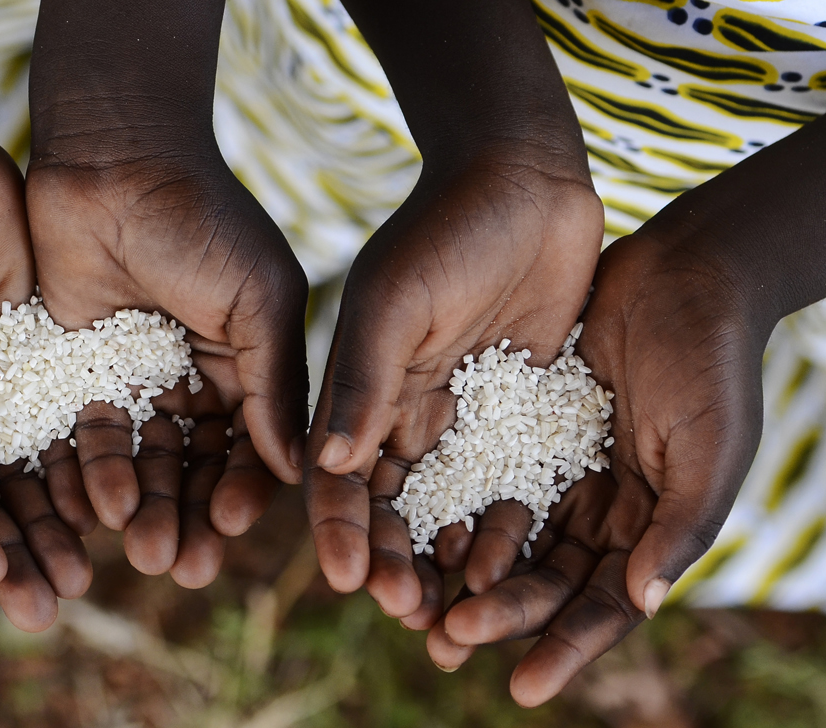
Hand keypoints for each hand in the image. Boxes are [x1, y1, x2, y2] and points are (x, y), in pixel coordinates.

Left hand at [27, 151, 309, 587]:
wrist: (109, 159)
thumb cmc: (200, 219)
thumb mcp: (257, 300)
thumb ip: (275, 384)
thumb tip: (299, 471)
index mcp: (249, 363)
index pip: (251, 446)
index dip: (244, 490)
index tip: (234, 530)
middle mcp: (194, 378)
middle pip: (195, 467)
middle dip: (192, 515)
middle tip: (183, 566)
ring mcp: (135, 376)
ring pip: (142, 461)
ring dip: (144, 506)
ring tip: (141, 547)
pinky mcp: (77, 371)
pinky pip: (84, 435)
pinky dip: (90, 474)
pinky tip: (93, 508)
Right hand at [305, 146, 603, 622]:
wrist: (528, 180)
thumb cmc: (448, 227)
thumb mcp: (396, 300)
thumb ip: (363, 379)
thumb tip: (325, 466)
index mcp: (356, 388)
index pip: (335, 477)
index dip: (339, 533)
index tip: (352, 583)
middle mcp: (399, 409)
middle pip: (387, 508)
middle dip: (393, 564)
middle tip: (412, 614)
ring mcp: (458, 412)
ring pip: (443, 506)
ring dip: (446, 560)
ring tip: (462, 611)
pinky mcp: (515, 409)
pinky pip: (504, 480)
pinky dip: (501, 526)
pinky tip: (515, 566)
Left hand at [423, 232, 766, 704]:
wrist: (684, 275)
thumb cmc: (712, 364)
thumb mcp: (708, 449)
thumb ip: (679, 526)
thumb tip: (640, 600)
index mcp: (649, 528)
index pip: (600, 606)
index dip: (563, 648)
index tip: (520, 687)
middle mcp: (599, 509)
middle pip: (540, 580)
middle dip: (494, 616)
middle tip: (442, 642)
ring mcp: (556, 470)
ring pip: (501, 537)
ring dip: (459, 573)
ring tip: (410, 600)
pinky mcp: (519, 427)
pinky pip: (477, 478)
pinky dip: (449, 509)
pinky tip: (410, 530)